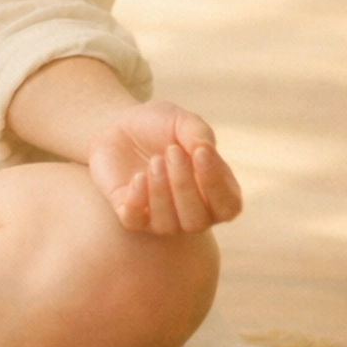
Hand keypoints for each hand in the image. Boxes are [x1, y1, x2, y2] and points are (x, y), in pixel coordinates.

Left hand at [87, 101, 242, 234]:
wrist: (118, 126)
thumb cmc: (159, 126)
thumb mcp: (181, 120)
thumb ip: (198, 132)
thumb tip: (205, 149)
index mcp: (216, 192)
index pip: (228, 206)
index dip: (216, 183)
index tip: (201, 151)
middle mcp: (192, 212)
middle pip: (198, 221)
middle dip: (184, 186)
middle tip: (171, 152)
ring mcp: (161, 219)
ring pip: (168, 226)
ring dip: (161, 192)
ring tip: (154, 160)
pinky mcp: (132, 217)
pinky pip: (135, 222)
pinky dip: (137, 200)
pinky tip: (138, 176)